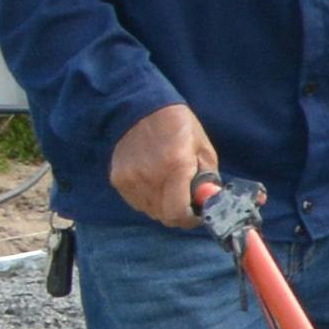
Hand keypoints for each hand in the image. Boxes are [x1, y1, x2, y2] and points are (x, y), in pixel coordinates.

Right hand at [110, 101, 219, 229]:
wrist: (140, 108)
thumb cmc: (178, 126)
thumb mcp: (203, 148)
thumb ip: (208, 179)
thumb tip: (210, 201)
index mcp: (175, 167)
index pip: (178, 213)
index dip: (190, 219)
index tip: (197, 213)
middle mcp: (149, 177)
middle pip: (164, 216)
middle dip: (178, 213)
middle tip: (186, 200)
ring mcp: (130, 180)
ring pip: (149, 211)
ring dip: (163, 205)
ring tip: (169, 185)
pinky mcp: (118, 179)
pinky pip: (136, 201)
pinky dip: (148, 198)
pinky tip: (154, 180)